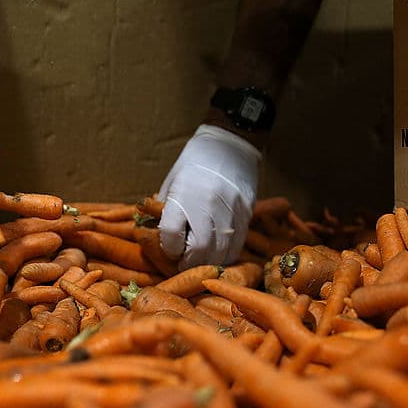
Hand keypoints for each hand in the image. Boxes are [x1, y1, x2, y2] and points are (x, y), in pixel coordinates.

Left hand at [157, 124, 260, 267]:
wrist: (230, 144)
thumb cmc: (194, 163)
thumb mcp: (172, 182)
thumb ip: (167, 210)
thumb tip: (161, 238)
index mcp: (184, 194)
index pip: (172, 234)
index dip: (168, 248)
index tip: (170, 249)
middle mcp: (207, 203)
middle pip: (199, 249)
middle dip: (189, 263)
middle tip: (184, 263)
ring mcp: (230, 210)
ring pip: (221, 251)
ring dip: (208, 262)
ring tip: (200, 261)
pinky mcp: (246, 213)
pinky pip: (237, 244)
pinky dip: (226, 255)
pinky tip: (217, 253)